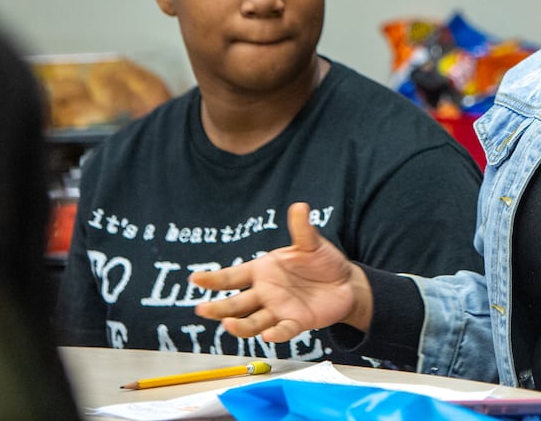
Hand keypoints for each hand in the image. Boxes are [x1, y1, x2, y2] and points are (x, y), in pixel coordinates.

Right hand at [190, 202, 371, 338]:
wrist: (346, 282)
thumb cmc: (321, 261)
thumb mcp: (311, 243)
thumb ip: (302, 229)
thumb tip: (300, 206)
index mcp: (262, 271)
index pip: (232, 276)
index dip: (214, 279)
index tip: (195, 279)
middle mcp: (264, 293)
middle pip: (236, 304)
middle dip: (218, 308)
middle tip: (202, 309)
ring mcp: (278, 310)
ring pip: (252, 321)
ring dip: (240, 325)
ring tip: (229, 324)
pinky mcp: (296, 322)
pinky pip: (283, 330)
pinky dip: (276, 333)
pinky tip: (269, 334)